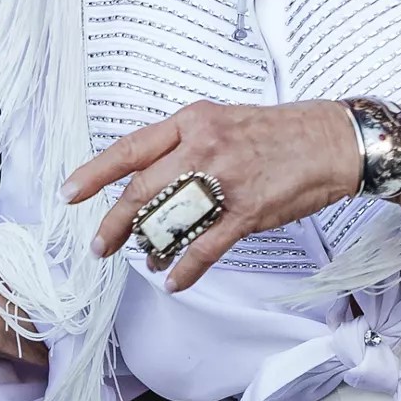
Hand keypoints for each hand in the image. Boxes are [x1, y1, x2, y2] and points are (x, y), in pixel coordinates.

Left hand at [66, 100, 360, 291]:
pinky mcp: (248, 211)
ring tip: (144, 257)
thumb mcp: (221, 121)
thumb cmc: (277, 132)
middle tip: (98, 246)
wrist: (331, 141)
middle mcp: (203, 147)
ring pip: (171, 220)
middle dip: (114, 223)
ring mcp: (226, 180)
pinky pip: (206, 246)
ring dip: (151, 246)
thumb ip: (184, 144)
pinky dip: (185, 267)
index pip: (130, 148)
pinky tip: (174, 279)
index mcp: (191, 122)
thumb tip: (148, 176)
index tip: (69, 194)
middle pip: (142, 190)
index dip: (95, 173)